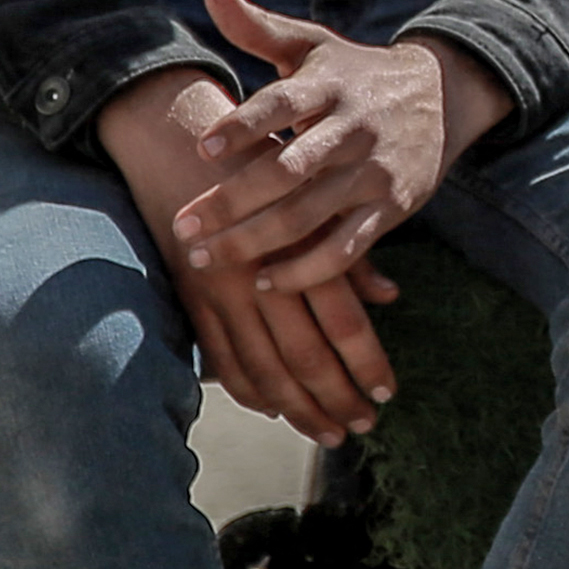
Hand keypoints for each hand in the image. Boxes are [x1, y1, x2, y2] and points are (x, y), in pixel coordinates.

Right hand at [97, 68, 396, 443]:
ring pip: (263, 367)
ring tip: (326, 432)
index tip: (387, 395)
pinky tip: (272, 408)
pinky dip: (248, 389)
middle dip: (336, 398)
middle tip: (362, 428)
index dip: (367, 364)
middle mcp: (260, 272)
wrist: (179, 137)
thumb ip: (352, 250)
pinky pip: (220, 357)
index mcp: (301, 244)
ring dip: (297, 407)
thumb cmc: (262, 161)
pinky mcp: (189, 297)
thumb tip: (390, 297)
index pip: (344, 323)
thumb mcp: (317, 195)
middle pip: (306, 356)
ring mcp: (219, 290)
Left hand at [183, 0, 507, 300]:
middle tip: (183, 226)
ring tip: (206, 259)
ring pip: (309, 216)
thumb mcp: (313, 45)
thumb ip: (259, 28)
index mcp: (329, 85)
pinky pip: (346, 248)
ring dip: (255, 243)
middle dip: (232, 202)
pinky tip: (265, 281)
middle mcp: (353, 129)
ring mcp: (374, 173)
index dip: (244, 125)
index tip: (202, 148)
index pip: (283, 104)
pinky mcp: (391, 208)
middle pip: (288, 171)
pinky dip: (306, 270)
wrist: (440, 96)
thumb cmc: (354, 73)